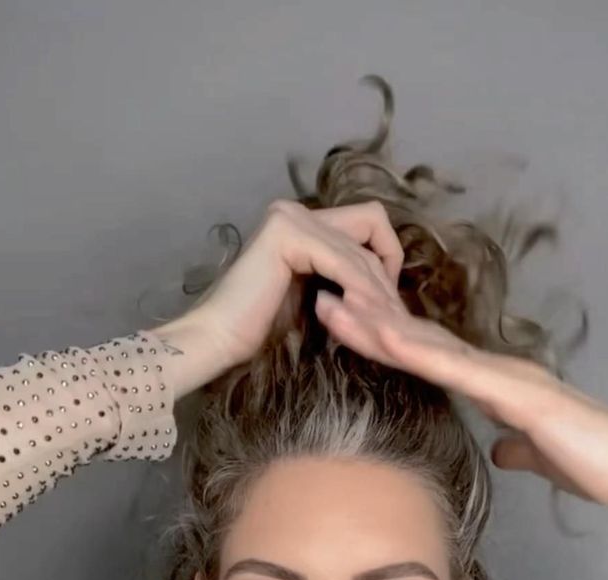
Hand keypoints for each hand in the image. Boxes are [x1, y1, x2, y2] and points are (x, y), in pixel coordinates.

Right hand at [175, 197, 404, 374]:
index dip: (387, 258)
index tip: (385, 301)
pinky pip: (342, 261)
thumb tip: (383, 281)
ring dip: (376, 288)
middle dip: (387, 270)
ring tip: (379, 322)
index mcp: (302, 222)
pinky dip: (357, 289)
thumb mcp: (313, 297)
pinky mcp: (287, 234)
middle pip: (372, 222)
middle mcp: (296, 211)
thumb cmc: (259, 329)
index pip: (366, 224)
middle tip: (389, 313)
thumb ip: (339, 278)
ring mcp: (290, 218)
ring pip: (360, 247)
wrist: (218, 340)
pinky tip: (362, 315)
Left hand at [314, 282, 607, 511]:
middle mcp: (493, 368)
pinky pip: (453, 368)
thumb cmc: (592, 460)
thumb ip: (515, 445)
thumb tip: (500, 449)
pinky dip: (414, 351)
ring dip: (375, 323)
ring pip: (426, 344)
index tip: (342, 323)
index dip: (383, 337)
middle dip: (366, 317)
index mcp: (494, 382)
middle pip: (416, 338)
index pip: (426, 356)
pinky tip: (380, 336)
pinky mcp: (511, 392)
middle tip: (318, 292)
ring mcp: (501, 375)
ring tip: (330, 302)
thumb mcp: (538, 454)